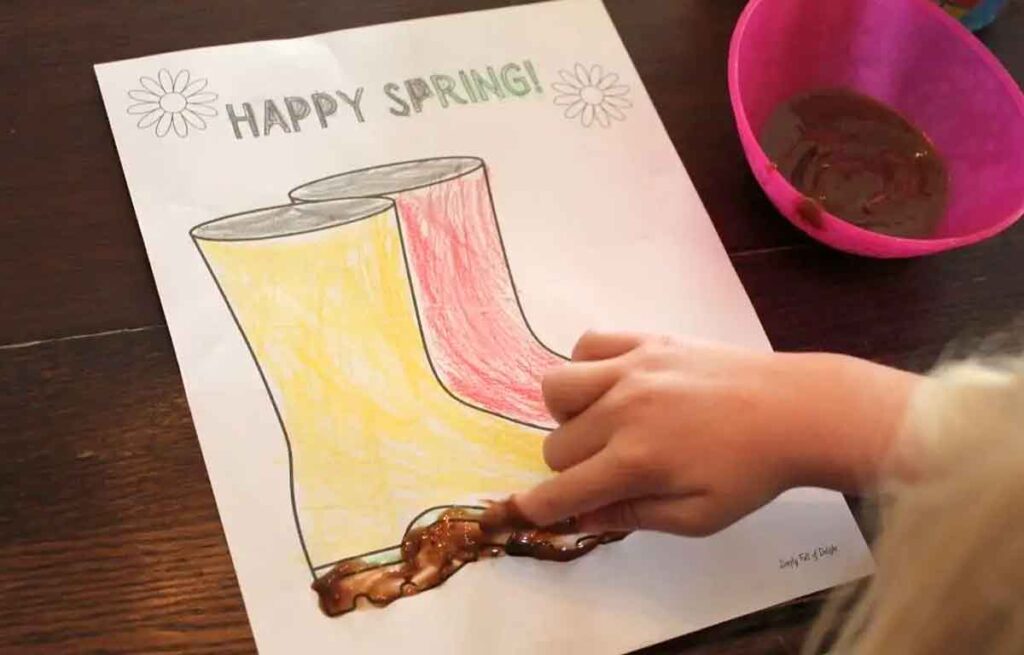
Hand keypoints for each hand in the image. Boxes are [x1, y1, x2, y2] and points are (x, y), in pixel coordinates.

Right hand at [513, 332, 920, 535]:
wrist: (796, 409)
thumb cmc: (751, 472)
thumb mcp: (698, 517)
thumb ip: (634, 517)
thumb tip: (584, 518)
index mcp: (636, 461)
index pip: (561, 490)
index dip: (540, 509)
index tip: (536, 513)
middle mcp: (622, 411)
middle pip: (555, 445)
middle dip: (569, 469)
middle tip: (606, 472)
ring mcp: (631, 370)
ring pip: (555, 388)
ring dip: (566, 414)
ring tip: (601, 423)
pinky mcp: (646, 340)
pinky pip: (587, 344)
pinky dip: (587, 366)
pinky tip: (614, 384)